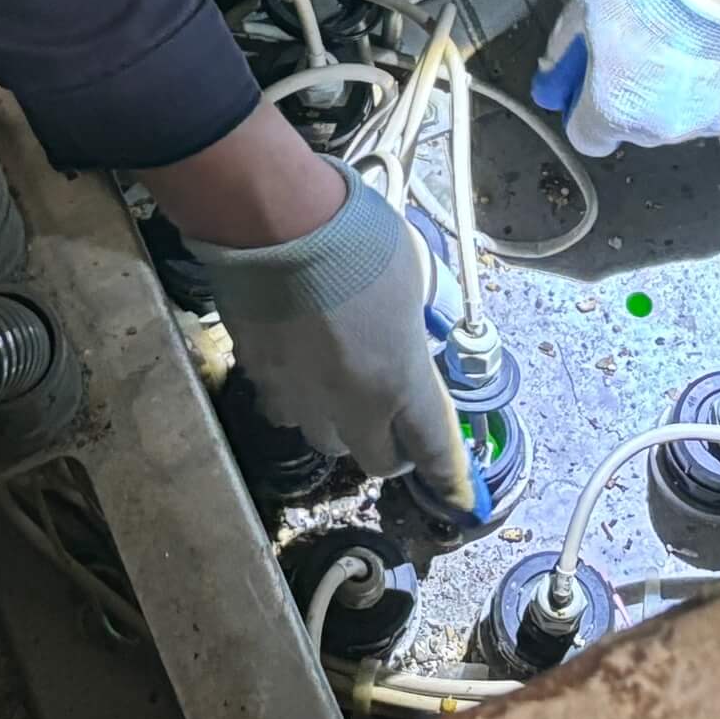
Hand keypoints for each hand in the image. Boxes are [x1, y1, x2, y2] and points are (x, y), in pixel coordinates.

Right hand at [187, 156, 472, 506]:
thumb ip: (417, 317)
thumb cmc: (358, 237)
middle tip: (395, 423)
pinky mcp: (257, 376)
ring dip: (340, 425)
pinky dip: (297, 399)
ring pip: (324, 439)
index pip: (433, 446)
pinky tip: (300, 367)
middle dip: (391, 449)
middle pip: (376, 461)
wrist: (275, 219)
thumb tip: (414, 327)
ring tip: (343, 389)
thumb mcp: (414, 273)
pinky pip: (283, 406)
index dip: (449, 475)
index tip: (461, 498)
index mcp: (400, 379)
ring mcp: (297, 394)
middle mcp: (349, 404)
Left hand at [532, 0, 719, 156]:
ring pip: (687, 116)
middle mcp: (664, 128)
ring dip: (683, 88)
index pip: (586, 137)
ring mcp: (714, 122)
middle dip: (635, 93)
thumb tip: (553, 68)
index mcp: (615, 110)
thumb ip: (564, 46)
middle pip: (638, 125)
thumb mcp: (586, 2)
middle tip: (644, 46)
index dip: (583, 108)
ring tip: (690, 38)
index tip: (587, 86)